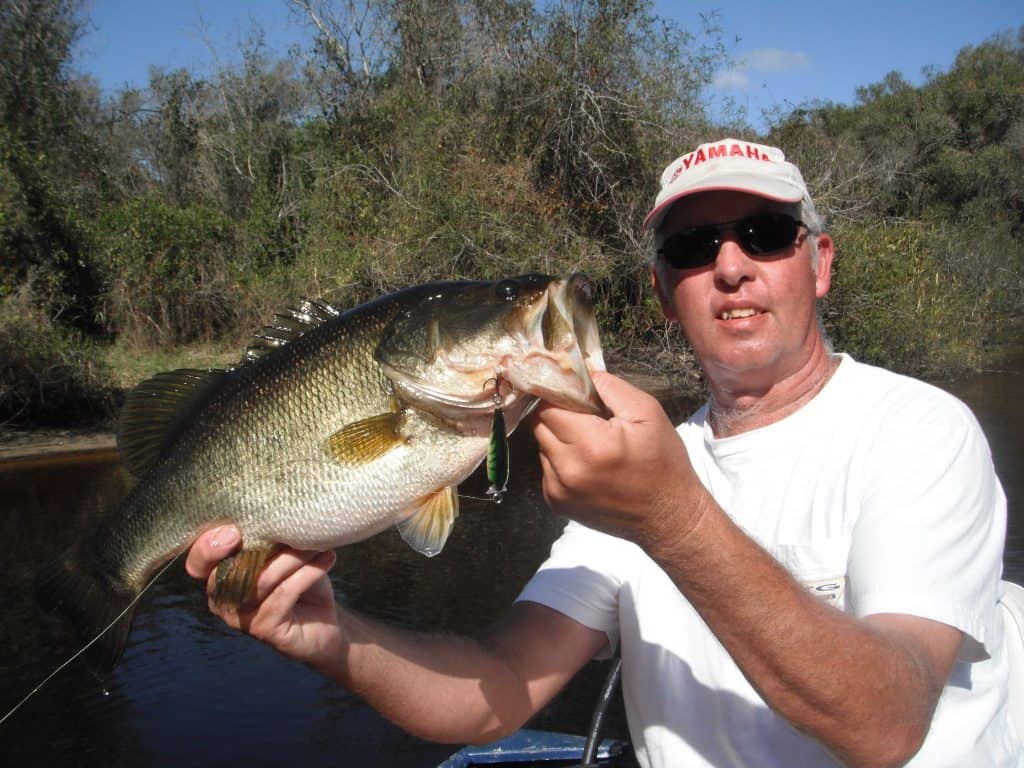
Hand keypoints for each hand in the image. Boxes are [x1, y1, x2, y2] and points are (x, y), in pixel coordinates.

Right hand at [185, 527, 342, 672]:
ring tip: (318, 544)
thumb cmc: (300, 581)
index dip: (206, 547)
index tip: (233, 530)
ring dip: (294, 557)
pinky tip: (328, 559)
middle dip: (257, 547)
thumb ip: (269, 538)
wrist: (325, 621)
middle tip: (287, 529)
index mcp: (220, 577)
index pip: (198, 564)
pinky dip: (308, 573)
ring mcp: (242, 619)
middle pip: (228, 571)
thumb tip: (277, 510)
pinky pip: (284, 594)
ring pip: (261, 579)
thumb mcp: (282, 554)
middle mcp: (223, 601)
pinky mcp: (265, 630)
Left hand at [531, 372, 709, 552]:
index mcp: (592, 445)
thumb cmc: (663, 462)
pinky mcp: (556, 503)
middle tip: (586, 417)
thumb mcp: (649, 414)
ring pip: (541, 445)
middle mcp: (569, 470)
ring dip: (559, 437)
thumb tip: (583, 372)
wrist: (668, 518)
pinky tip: (587, 463)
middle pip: (540, 424)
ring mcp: (558, 490)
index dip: (561, 395)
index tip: (576, 394)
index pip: (550, 406)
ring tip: (589, 442)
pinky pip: (546, 467)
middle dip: (558, 414)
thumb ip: (612, 388)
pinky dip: (560, 459)